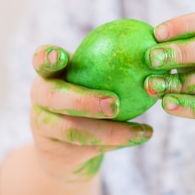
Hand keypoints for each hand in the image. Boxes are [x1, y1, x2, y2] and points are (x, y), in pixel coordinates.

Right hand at [30, 45, 152, 181]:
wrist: (65, 149)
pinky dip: (119, 141)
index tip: (60, 56)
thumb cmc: (86, 98)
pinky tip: (144, 135)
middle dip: (83, 101)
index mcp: (48, 75)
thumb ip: (111, 60)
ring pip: (73, 129)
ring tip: (139, 129)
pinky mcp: (57, 153)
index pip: (42, 61)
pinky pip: (90, 147)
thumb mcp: (91, 78)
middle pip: (55, 98)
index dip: (47, 58)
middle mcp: (40, 99)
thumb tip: (154, 42)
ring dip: (110, 131)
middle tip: (114, 103)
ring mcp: (45, 128)